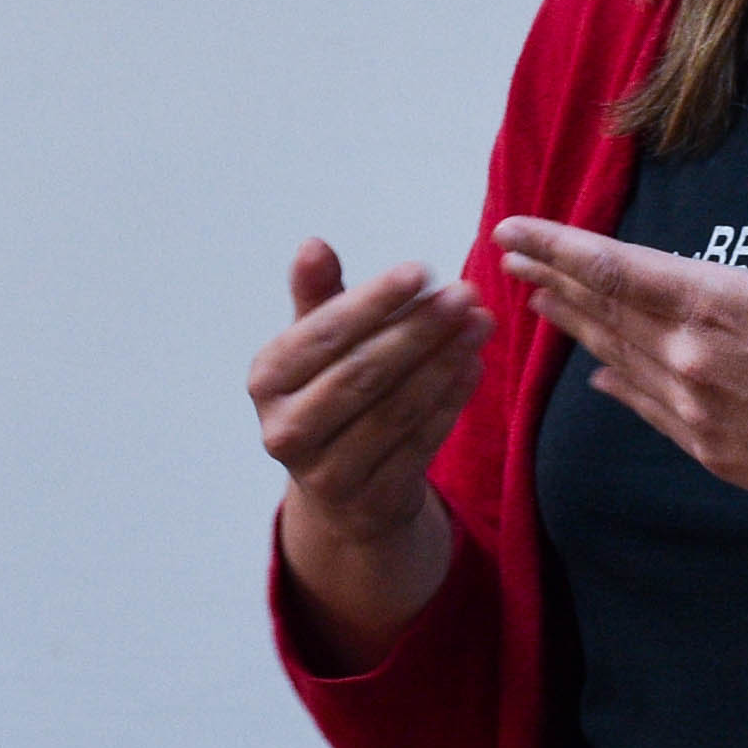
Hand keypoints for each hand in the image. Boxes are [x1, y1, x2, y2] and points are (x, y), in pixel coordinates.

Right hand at [252, 239, 488, 656]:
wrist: (342, 494)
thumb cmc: (331, 396)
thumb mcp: (316, 346)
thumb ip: (317, 297)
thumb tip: (313, 245)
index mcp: (266, 381)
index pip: (324, 334)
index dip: (375, 301)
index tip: (423, 269)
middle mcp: (284, 431)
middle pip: (362, 373)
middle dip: (420, 329)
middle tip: (466, 293)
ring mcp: (326, 474)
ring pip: (396, 410)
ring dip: (444, 362)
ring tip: (480, 322)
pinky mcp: (370, 503)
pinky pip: (420, 445)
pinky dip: (451, 402)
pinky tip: (474, 365)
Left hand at [498, 152, 747, 584]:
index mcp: (715, 305)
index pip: (612, 267)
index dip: (556, 246)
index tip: (511, 230)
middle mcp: (688, 357)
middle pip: (602, 310)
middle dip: (550, 279)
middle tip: (506, 255)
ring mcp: (693, 408)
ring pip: (615, 356)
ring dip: (573, 325)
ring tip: (537, 301)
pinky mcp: (707, 449)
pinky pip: (644, 406)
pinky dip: (615, 381)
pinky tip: (598, 372)